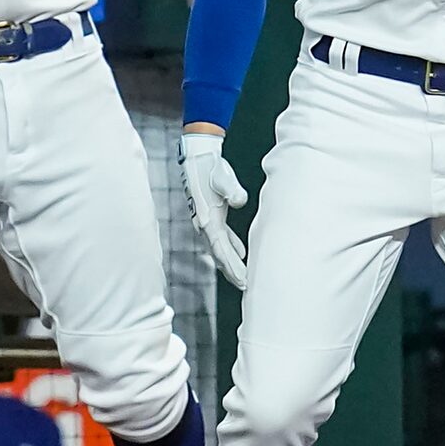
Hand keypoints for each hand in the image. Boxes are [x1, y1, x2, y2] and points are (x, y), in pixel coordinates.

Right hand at [180, 131, 248, 288]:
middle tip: (245, 287)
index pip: (221, 249)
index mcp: (209, 219)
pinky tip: (241, 254)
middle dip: (231, 271)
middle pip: (220, 253)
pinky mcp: (212, 215)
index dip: (231, 266)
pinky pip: (222, 237)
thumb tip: (240, 200)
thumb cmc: (212, 168)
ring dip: (231, 263)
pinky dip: (232, 247)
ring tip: (242, 278)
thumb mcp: (224, 178)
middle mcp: (205, 224)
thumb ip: (233, 190)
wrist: (198, 158)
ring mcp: (207, 221)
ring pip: (220, 247)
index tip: (242, 280)